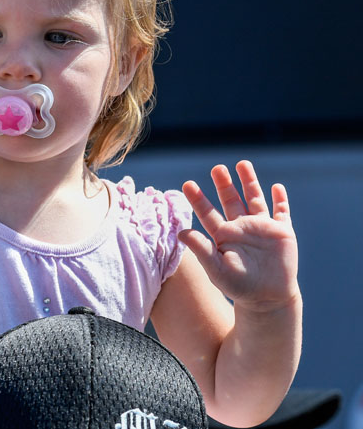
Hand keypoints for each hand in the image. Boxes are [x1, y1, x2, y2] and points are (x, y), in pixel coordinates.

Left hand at [180, 160, 298, 312]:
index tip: (187, 184)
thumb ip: (201, 250)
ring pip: (254, 199)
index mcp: (223, 235)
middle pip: (230, 200)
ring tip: (242, 164)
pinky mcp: (282, 232)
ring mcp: (261, 228)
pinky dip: (280, 199)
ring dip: (249, 182)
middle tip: (217, 168)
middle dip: (224, 184)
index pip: (207, 213)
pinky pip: (281, 212)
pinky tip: (276, 187)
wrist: (268, 299)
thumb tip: (181, 233)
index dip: (198, 199)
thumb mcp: (217, 269)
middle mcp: (241, 227)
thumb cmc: (239, 287)